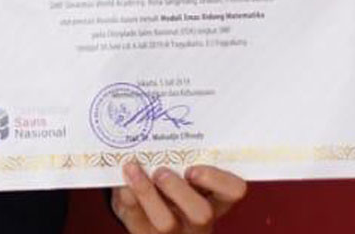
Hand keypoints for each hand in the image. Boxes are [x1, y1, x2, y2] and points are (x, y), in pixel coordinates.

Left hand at [110, 162, 245, 232]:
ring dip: (147, 192)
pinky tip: (120, 180)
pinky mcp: (143, 232)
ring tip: (133, 170)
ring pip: (166, 222)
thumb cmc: (170, 185)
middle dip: (180, 191)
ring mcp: (172, 230)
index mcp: (214, 197)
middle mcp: (197, 218)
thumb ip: (178, 154)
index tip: (194, 168)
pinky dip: (125, 194)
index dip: (218, 180)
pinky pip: (134, 217)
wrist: (144, 215)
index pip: (234, 190)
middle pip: (202, 214)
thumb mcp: (182, 171)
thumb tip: (159, 129)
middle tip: (161, 172)